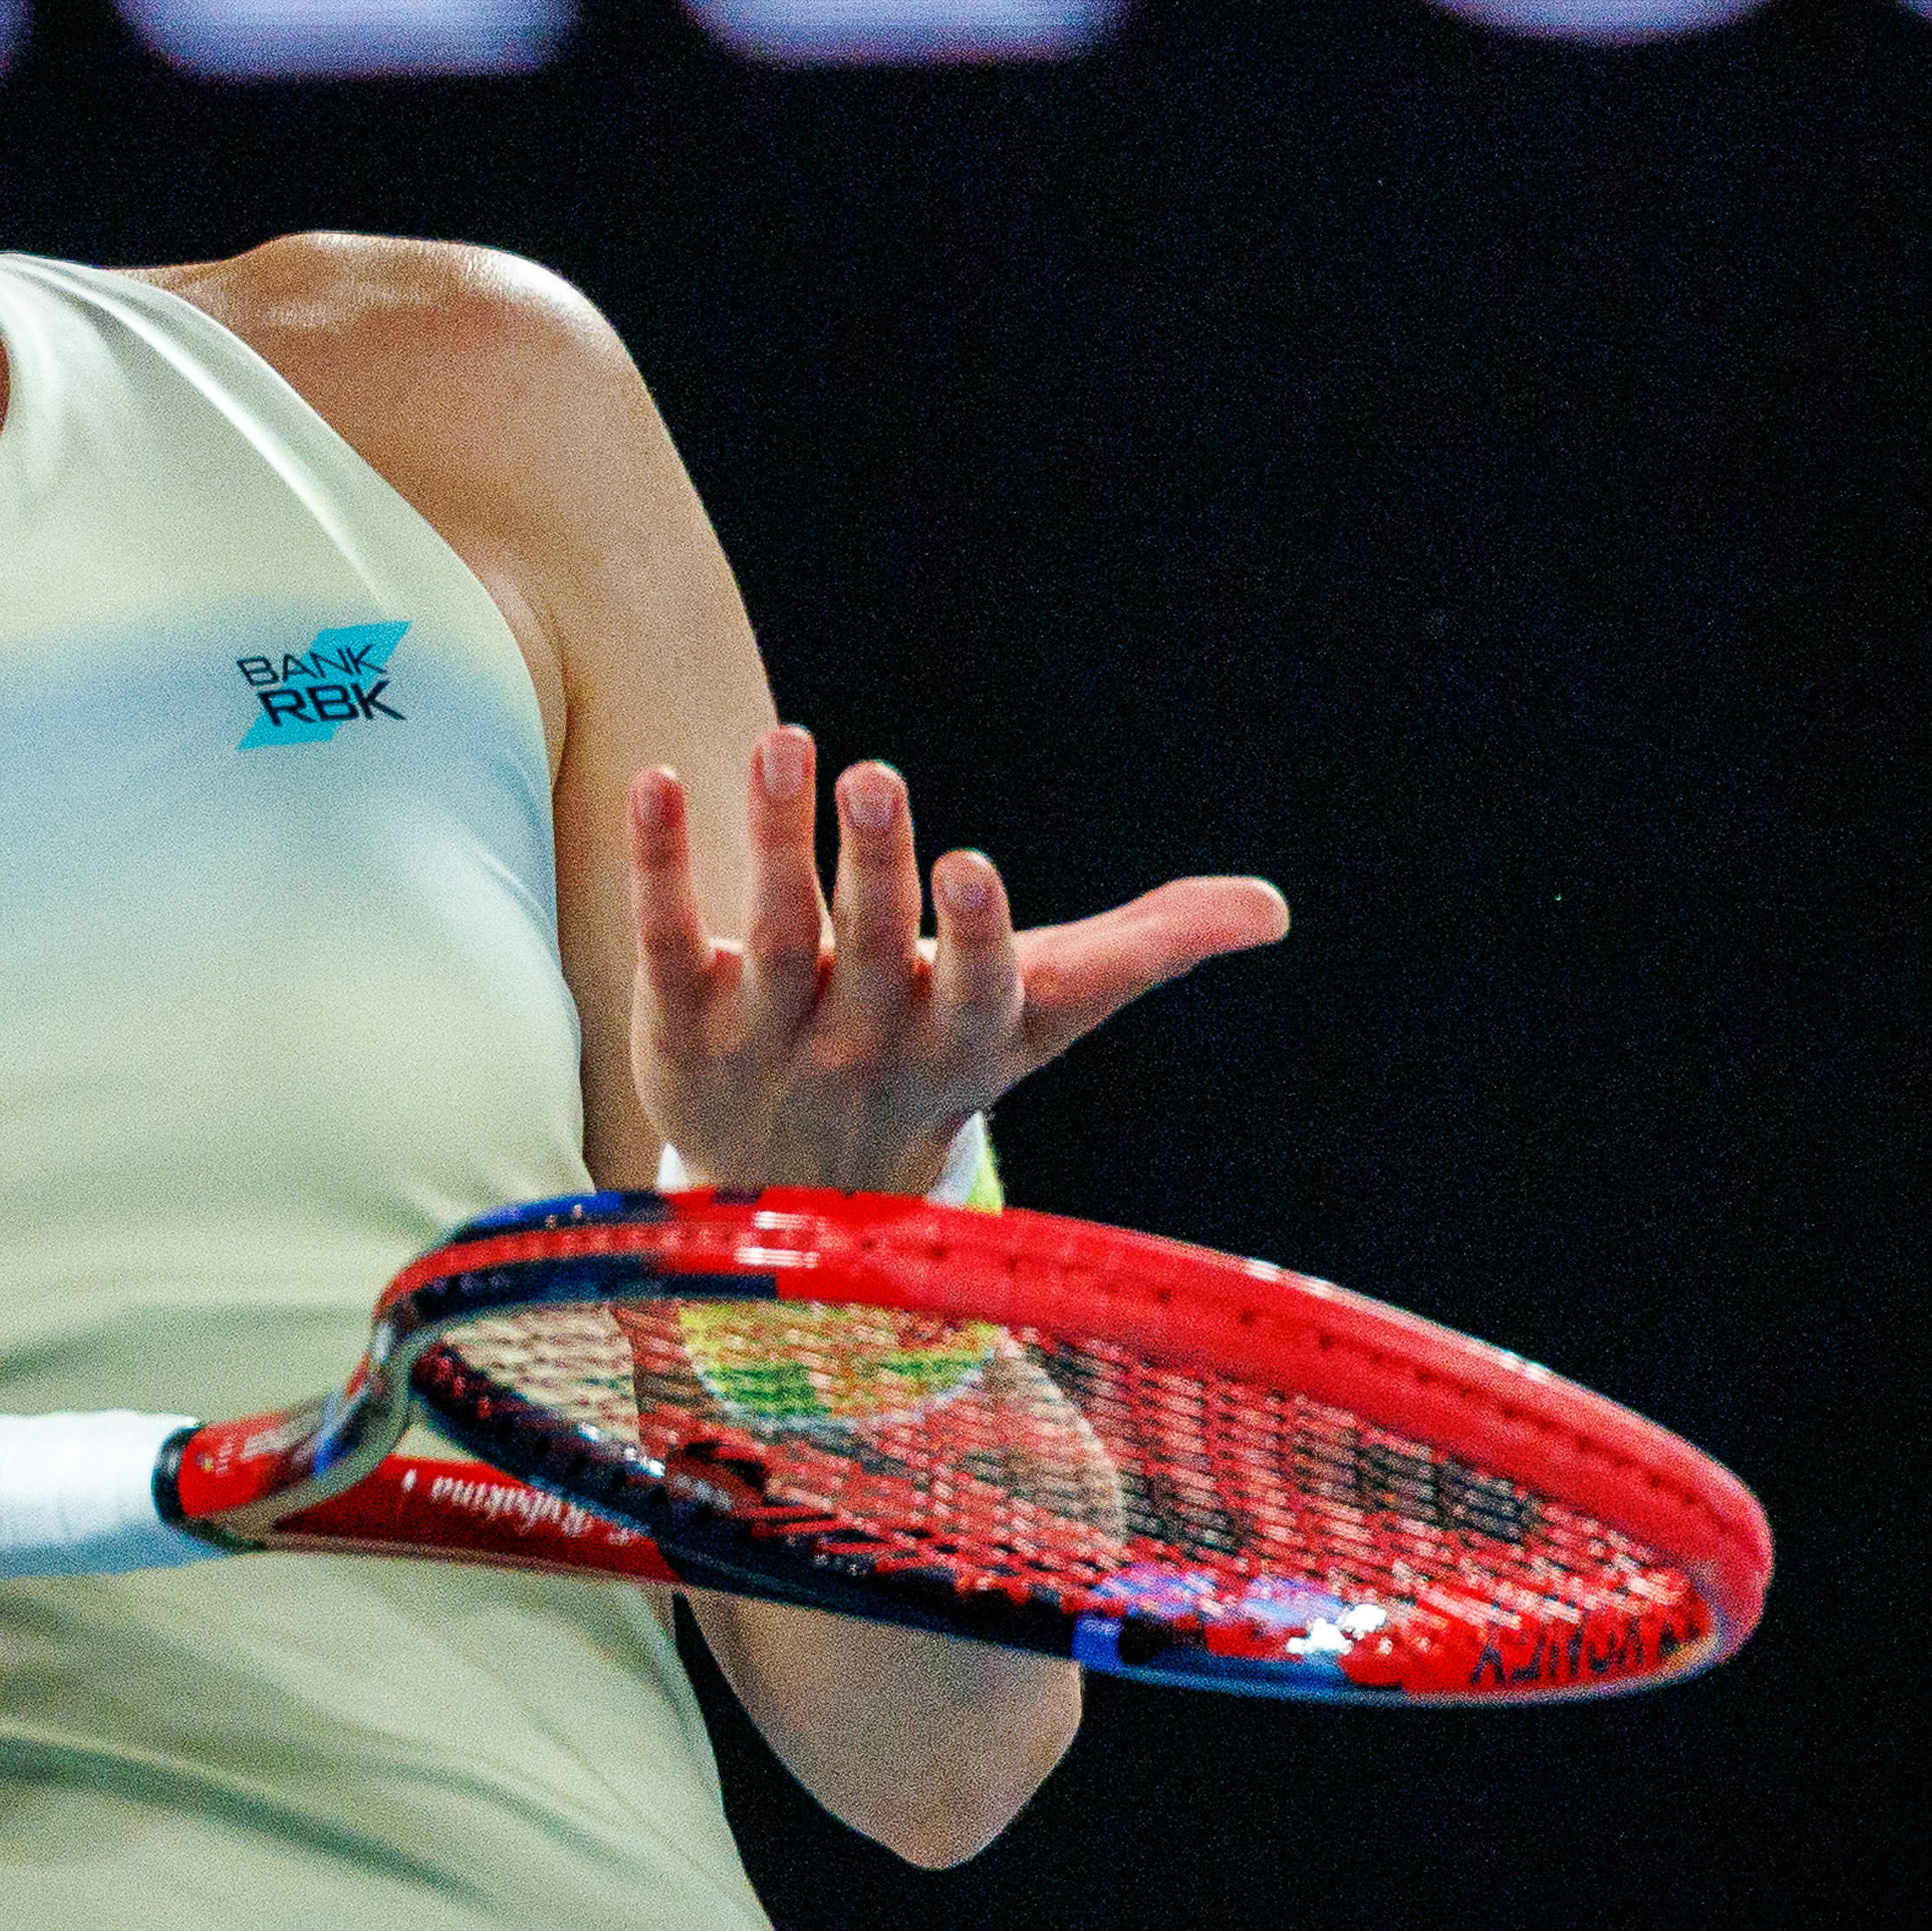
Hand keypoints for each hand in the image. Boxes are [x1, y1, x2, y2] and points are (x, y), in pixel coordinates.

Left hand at [629, 727, 1287, 1194]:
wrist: (798, 1187)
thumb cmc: (943, 1060)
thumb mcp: (1041, 1014)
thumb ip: (1147, 952)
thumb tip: (1272, 909)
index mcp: (955, 1040)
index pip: (970, 993)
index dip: (972, 934)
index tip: (971, 865)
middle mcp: (859, 1041)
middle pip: (868, 950)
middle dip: (874, 864)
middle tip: (875, 772)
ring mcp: (763, 1034)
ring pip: (766, 931)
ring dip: (774, 835)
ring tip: (780, 742)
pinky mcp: (676, 1017)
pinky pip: (663, 934)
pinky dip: (661, 862)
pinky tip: (659, 781)